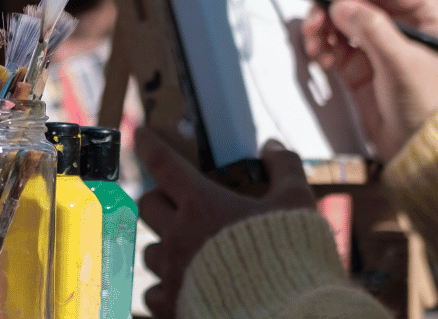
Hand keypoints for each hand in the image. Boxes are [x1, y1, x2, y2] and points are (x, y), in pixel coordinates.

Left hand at [137, 132, 316, 317]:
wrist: (287, 312)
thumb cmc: (292, 257)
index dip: (149, 145)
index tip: (139, 135)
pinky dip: (163, 287)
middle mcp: (179, 235)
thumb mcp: (298, 205)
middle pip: (146, 205)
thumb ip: (285, 169)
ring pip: (148, 250)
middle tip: (174, 203)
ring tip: (185, 250)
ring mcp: (172, 271)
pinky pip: (152, 292)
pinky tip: (181, 287)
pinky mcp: (173, 305)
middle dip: (158, 199)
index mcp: (204, 205)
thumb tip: (272, 145)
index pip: (164, 165)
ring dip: (164, 246)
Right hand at [301, 0, 437, 160]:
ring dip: (322, 28)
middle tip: (314, 23)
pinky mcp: (360, 59)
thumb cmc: (424, 105)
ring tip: (315, 45)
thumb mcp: (401, 63)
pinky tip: (323, 60)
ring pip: (341, 18)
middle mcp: (404, 23)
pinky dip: (323, 46)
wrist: (415, 145)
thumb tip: (340, 5)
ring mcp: (379, 41)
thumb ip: (371, 30)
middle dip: (331, 9)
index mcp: (429, 15)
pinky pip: (333, 41)